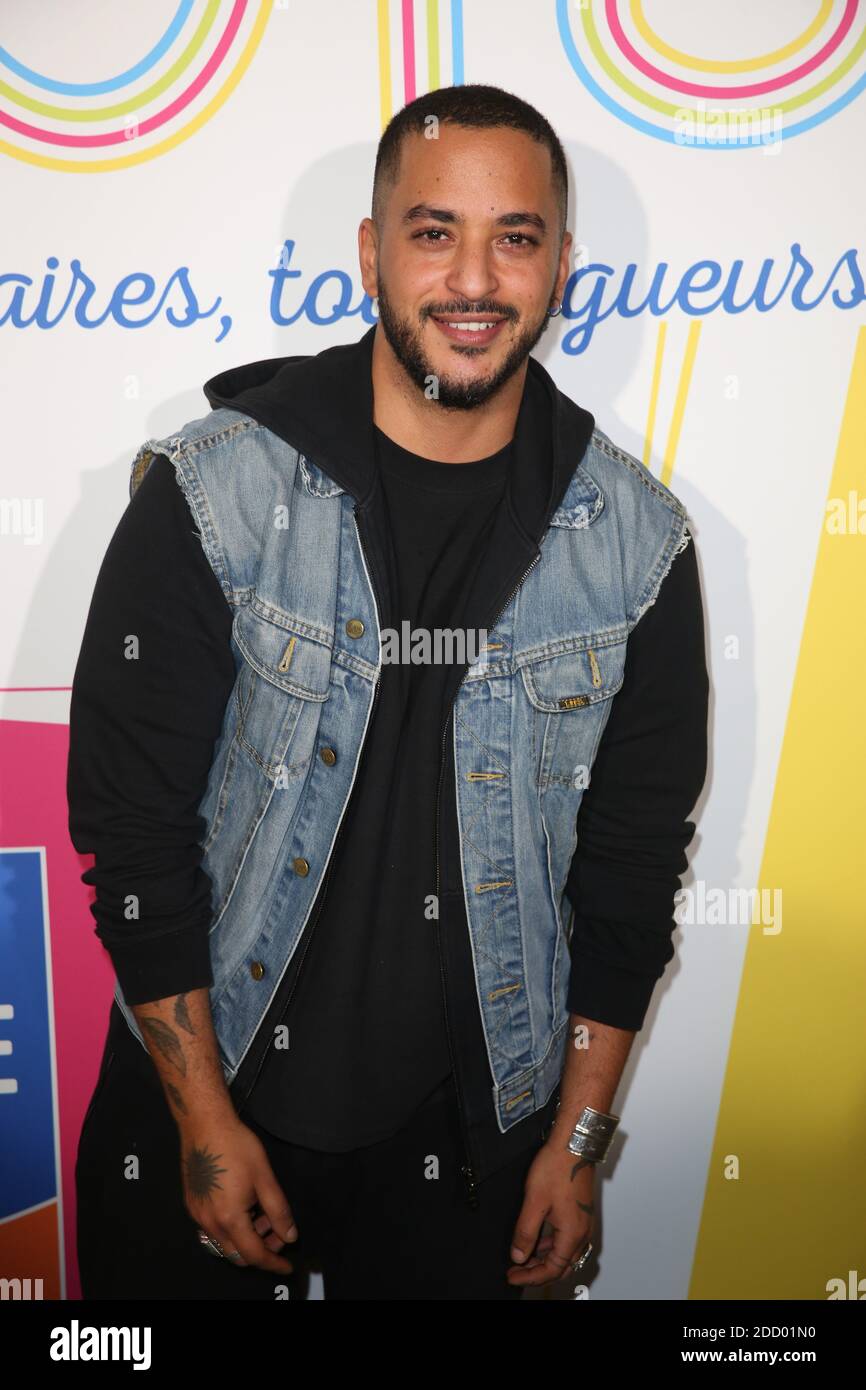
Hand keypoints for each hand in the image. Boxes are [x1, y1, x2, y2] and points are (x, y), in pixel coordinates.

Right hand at [179, 1114, 298, 1273]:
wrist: (204, 1124)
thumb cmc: (236, 1146)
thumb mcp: (265, 1178)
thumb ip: (278, 1211)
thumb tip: (289, 1236)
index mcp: (229, 1219)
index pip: (254, 1255)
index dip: (273, 1263)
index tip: (287, 1266)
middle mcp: (209, 1223)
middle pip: (237, 1253)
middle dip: (261, 1249)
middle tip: (278, 1232)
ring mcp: (197, 1215)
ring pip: (224, 1242)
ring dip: (246, 1237)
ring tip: (262, 1214)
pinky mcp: (192, 1204)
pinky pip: (213, 1228)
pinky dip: (231, 1227)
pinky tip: (244, 1206)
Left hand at [506, 1139, 594, 1287]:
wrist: (573, 1144)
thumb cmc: (557, 1168)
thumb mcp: (534, 1202)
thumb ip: (525, 1232)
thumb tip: (518, 1255)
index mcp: (572, 1234)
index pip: (552, 1269)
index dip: (530, 1277)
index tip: (512, 1275)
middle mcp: (582, 1232)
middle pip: (561, 1266)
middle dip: (538, 1272)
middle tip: (517, 1271)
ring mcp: (583, 1222)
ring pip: (565, 1253)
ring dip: (544, 1258)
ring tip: (523, 1256)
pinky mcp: (580, 1212)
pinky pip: (567, 1239)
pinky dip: (551, 1245)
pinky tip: (537, 1238)